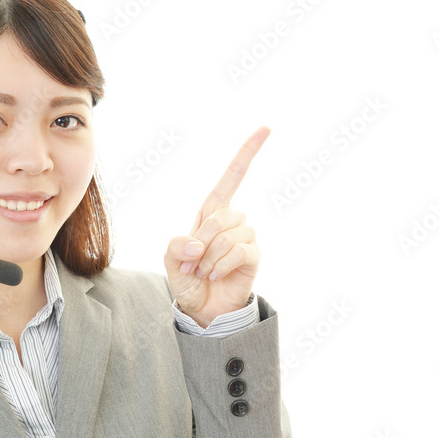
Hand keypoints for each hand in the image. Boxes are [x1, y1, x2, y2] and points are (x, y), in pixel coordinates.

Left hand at [163, 126, 269, 327]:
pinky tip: (215, 275)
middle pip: (220, 214)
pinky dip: (222, 264)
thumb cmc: (188, 280)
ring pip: (229, 234)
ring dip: (210, 256)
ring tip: (204, 271)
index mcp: (212, 212)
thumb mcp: (172, 261)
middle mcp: (232, 220)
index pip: (233, 176)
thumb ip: (177, 247)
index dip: (248, 152)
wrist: (203, 309)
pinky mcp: (254, 256)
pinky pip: (240, 250)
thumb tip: (198, 244)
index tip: (266, 128)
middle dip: (202, 240)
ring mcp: (246, 237)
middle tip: (193, 263)